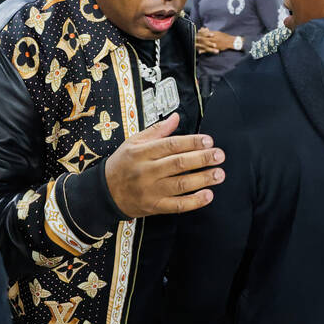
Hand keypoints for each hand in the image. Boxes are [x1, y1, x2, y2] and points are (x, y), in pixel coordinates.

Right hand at [103, 113, 224, 217]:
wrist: (104, 192)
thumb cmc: (122, 164)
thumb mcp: (134, 142)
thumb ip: (157, 130)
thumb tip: (176, 117)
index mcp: (142, 152)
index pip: (170, 145)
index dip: (191, 142)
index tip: (208, 141)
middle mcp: (147, 171)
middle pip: (178, 164)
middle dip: (202, 159)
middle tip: (219, 155)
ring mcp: (151, 190)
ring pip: (180, 185)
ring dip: (203, 179)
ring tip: (219, 174)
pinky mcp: (154, 206)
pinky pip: (177, 205)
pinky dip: (194, 202)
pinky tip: (208, 195)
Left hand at [197, 29, 234, 53]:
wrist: (230, 41)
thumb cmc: (224, 36)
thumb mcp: (217, 32)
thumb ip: (211, 31)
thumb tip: (205, 29)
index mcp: (214, 34)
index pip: (205, 33)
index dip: (201, 33)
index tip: (197, 32)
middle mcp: (213, 39)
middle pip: (204, 38)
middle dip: (199, 38)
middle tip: (194, 38)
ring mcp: (214, 44)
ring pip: (205, 44)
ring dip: (200, 44)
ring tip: (195, 45)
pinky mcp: (215, 48)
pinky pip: (208, 50)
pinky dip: (204, 51)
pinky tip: (199, 51)